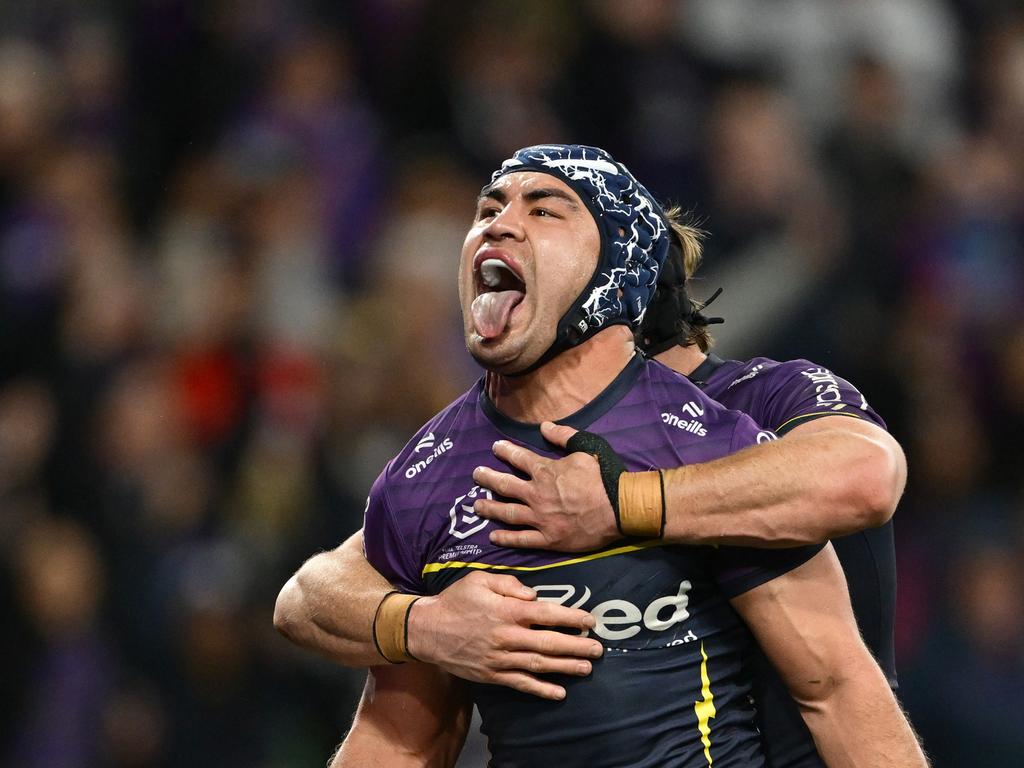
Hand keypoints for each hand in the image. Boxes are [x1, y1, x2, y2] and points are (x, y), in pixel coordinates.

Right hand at [406, 570, 602, 699]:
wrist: (426, 630)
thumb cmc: (455, 601)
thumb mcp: (479, 579)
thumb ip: (509, 583)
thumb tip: (534, 595)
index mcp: (507, 611)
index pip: (547, 614)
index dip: (572, 618)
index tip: (590, 621)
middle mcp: (507, 636)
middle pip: (549, 643)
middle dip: (577, 646)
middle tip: (598, 649)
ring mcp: (500, 659)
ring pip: (539, 665)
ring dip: (566, 668)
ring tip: (587, 669)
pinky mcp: (492, 675)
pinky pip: (520, 684)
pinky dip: (540, 689)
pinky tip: (559, 693)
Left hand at [471, 421, 619, 551]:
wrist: (620, 507)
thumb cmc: (604, 476)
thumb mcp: (586, 447)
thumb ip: (563, 436)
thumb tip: (544, 426)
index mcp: (546, 471)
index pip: (519, 458)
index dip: (505, 451)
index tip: (495, 448)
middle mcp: (537, 494)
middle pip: (505, 485)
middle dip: (488, 478)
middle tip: (476, 475)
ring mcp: (541, 518)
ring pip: (508, 513)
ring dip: (490, 508)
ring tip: (476, 506)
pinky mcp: (548, 539)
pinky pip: (522, 539)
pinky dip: (506, 538)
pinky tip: (493, 537)